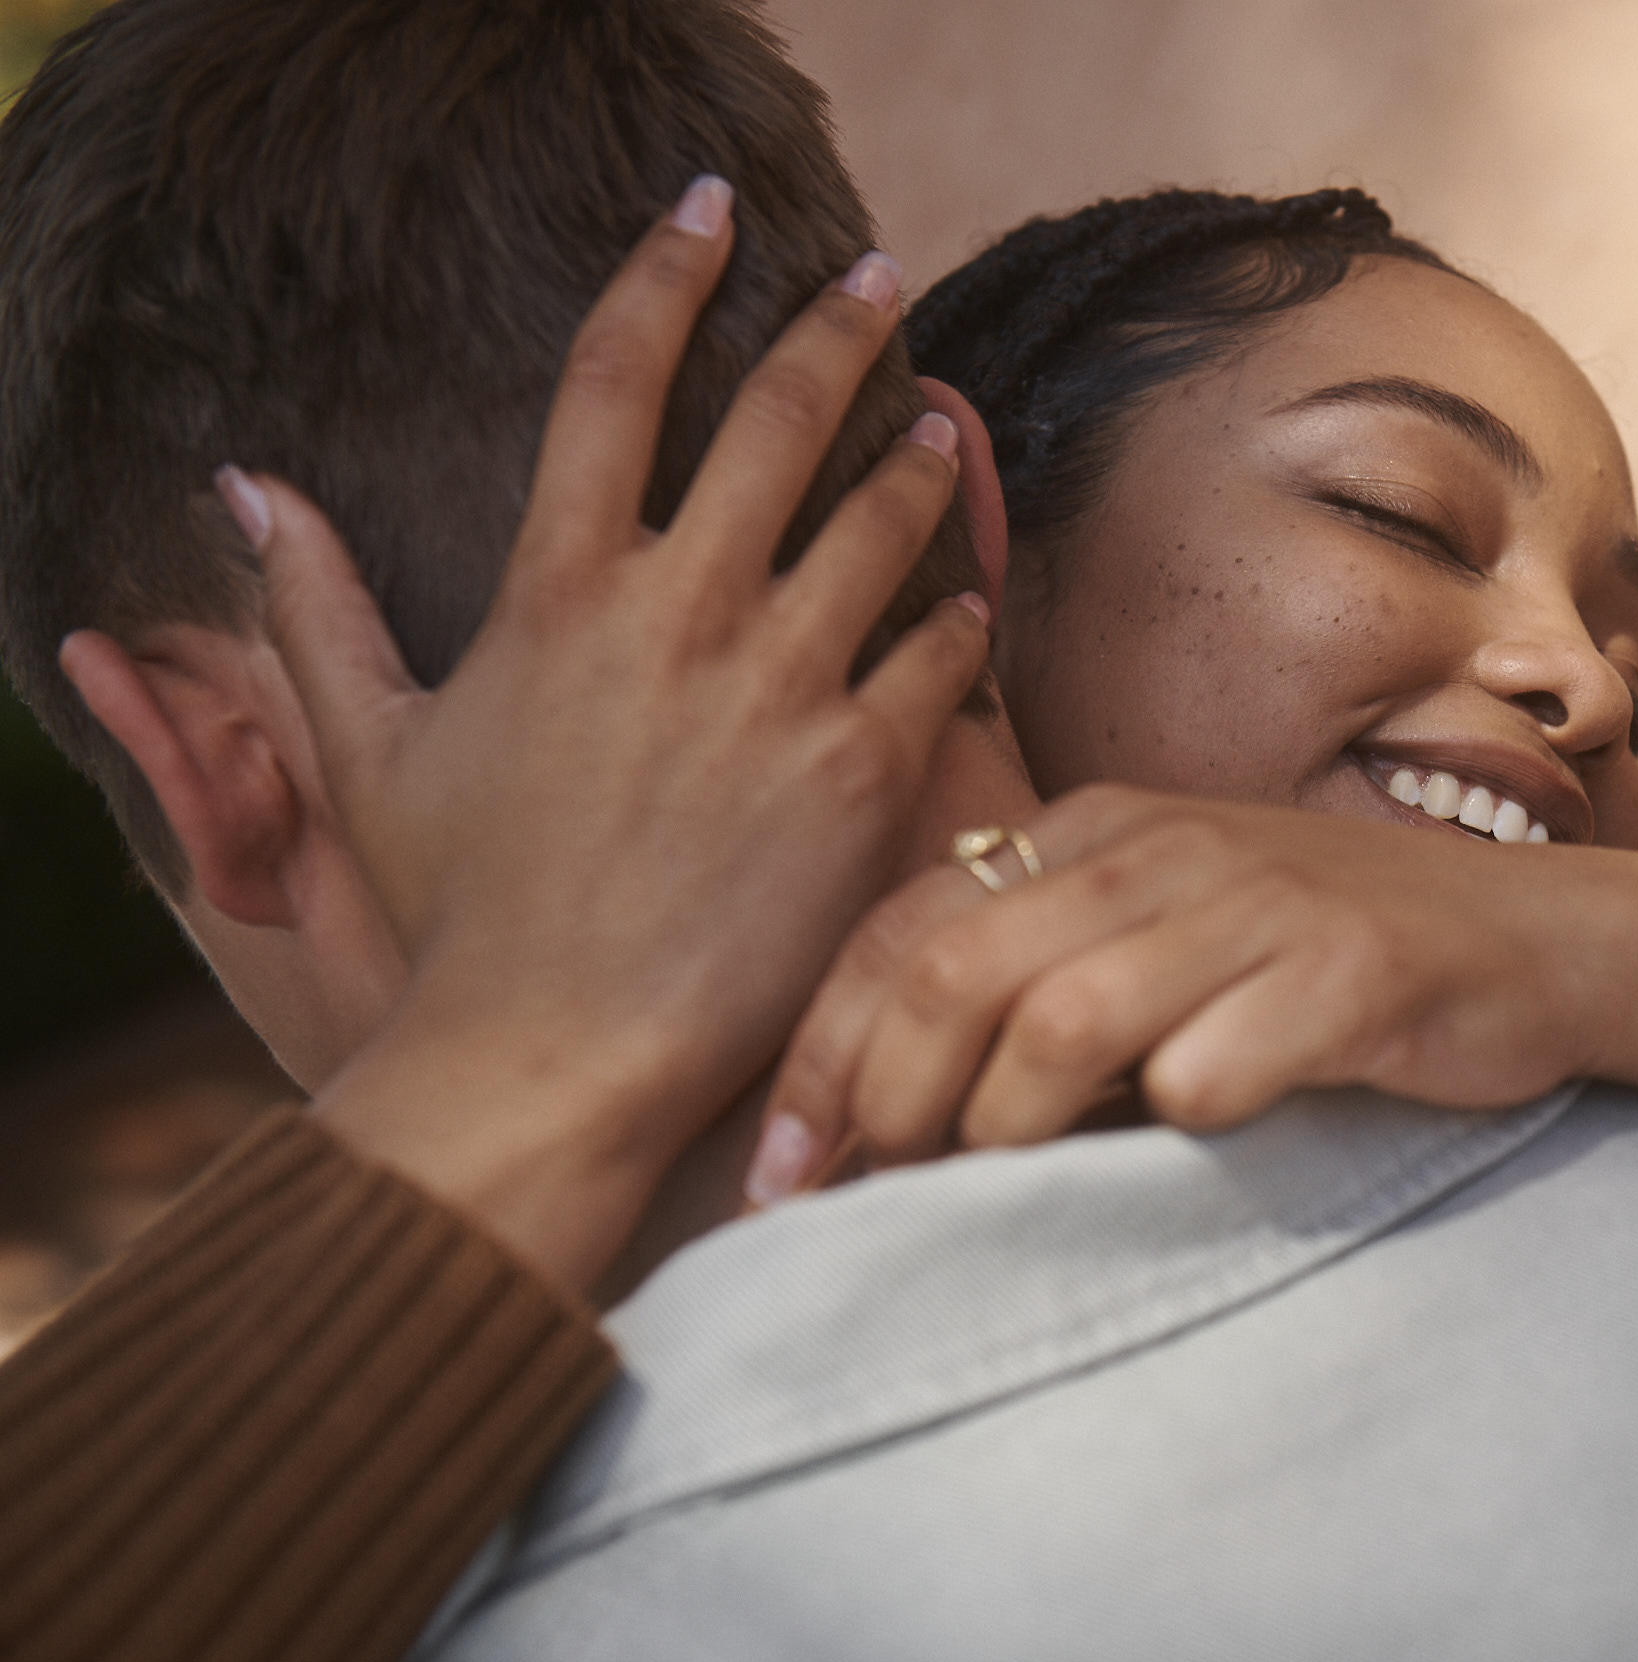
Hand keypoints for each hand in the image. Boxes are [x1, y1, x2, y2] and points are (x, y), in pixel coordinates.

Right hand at [237, 179, 989, 1285]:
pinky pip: (938, 658)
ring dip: (916, 459)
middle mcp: (680, 614)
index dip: (666, 273)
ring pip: (880, 523)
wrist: (559, 1054)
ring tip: (938, 426)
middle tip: (881, 276)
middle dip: (836, 326)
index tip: (710, 211)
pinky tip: (967, 600)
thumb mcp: (370, 752)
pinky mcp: (863, 773)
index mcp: (558, 589)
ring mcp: (781, 689)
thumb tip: (250, 486)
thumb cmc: (460, 913)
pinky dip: (956, 616)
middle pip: (775, 418)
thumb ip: (317, 608)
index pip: (613, 377)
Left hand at [750, 784, 1637, 1194]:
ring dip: (1009, 1127)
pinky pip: (1215, 1068)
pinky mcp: (1351, 975)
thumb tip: (884, 1121)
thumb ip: (1044, 982)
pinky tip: (1183, 1142)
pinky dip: (1173, 1120)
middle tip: (877, 1200)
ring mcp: (1258, 906)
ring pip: (1065, 1019)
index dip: (822, 1054)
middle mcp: (1162, 850)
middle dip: (891, 1103)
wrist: (1528, 942)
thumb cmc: (1318, 958)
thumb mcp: (1167, 935)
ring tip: (1011, 1185)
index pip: (902, 926)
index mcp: (1097, 829)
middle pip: (958, 972)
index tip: (783, 1175)